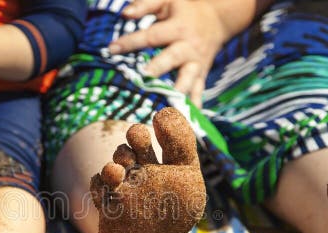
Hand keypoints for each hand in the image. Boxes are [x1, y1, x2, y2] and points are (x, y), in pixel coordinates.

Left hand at [108, 0, 230, 101]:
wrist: (217, 20)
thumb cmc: (184, 11)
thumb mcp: (167, 1)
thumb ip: (145, 5)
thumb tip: (124, 15)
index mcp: (177, 28)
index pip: (151, 35)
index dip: (131, 42)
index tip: (111, 50)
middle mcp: (188, 47)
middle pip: (172, 59)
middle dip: (157, 69)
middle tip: (142, 78)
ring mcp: (196, 64)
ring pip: (187, 81)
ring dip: (176, 95)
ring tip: (164, 110)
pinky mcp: (201, 76)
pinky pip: (198, 93)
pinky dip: (193, 108)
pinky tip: (186, 126)